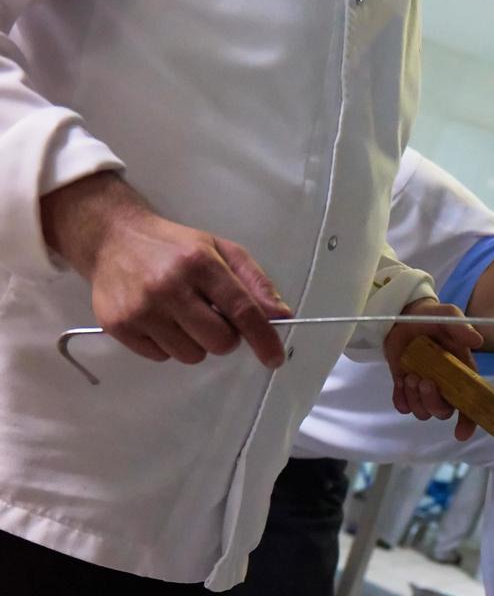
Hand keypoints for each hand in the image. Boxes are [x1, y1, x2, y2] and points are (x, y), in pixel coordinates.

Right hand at [43, 172, 289, 369]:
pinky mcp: (118, 325)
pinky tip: (158, 319)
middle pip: (219, 342)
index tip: (274, 358)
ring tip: (180, 314)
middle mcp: (168, 286)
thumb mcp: (218, 249)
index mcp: (199, 262)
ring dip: (194, 342)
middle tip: (211, 316)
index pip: (241, 310)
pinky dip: (166, 344)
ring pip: (191, 355)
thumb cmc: (173, 246)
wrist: (111, 238)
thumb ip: (253, 281)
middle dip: (224, 336)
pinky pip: (160, 357)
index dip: (263, 338)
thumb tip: (281, 315)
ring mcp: (140, 308)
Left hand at [384, 297, 482, 436]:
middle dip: (432, 402)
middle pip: (443, 411)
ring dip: (415, 399)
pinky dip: (400, 399)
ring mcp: (424, 388)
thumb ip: (460, 327)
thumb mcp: (446, 315)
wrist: (402, 315)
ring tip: (409, 377)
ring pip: (423, 412)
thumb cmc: (430, 316)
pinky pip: (403, 406)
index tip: (461, 433)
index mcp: (462, 373)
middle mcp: (445, 386)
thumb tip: (477, 341)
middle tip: (423, 381)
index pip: (471, 403)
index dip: (469, 421)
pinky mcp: (405, 387)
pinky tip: (399, 381)